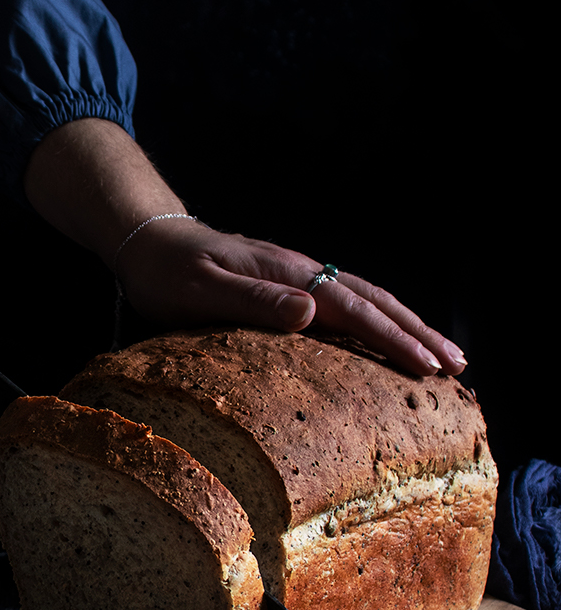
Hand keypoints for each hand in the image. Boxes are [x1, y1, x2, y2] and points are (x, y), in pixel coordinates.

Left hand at [24, 119, 464, 377]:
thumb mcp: (201, 290)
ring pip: (367, 301)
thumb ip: (254, 300)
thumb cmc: (168, 273)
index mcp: (289, 275)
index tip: (429, 367)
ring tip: (442, 355)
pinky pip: (348, 306)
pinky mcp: (291, 287)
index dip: (394, 339)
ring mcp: (299, 278)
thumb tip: (312, 310)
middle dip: (419, 333)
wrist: (149, 242)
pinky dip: (379, 323)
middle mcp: (303, 273)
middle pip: (375, 302)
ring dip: (407, 327)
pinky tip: (389, 341)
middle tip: (460, 366)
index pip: (354, 310)